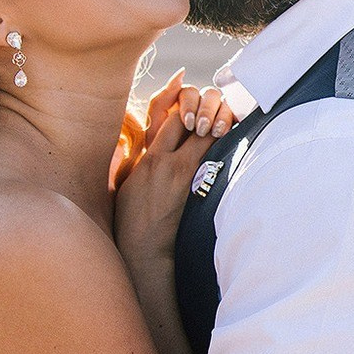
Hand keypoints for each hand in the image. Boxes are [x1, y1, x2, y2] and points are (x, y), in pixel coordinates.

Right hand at [115, 83, 230, 259]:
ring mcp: (185, 175)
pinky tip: (229, 137)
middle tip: (214, 112)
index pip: (172, 118)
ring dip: (219, 123)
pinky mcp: (198, 187)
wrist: (144, 248)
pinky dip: (223, 142)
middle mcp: (168, 162)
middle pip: (194, 119)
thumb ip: (134, 155)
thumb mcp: (125, 180)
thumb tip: (139, 135)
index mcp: (149, 159)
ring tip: (223, 123)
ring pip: (210, 135)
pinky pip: (216, 155)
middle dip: (205, 109)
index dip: (184, 105)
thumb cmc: (130, 216)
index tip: (191, 105)